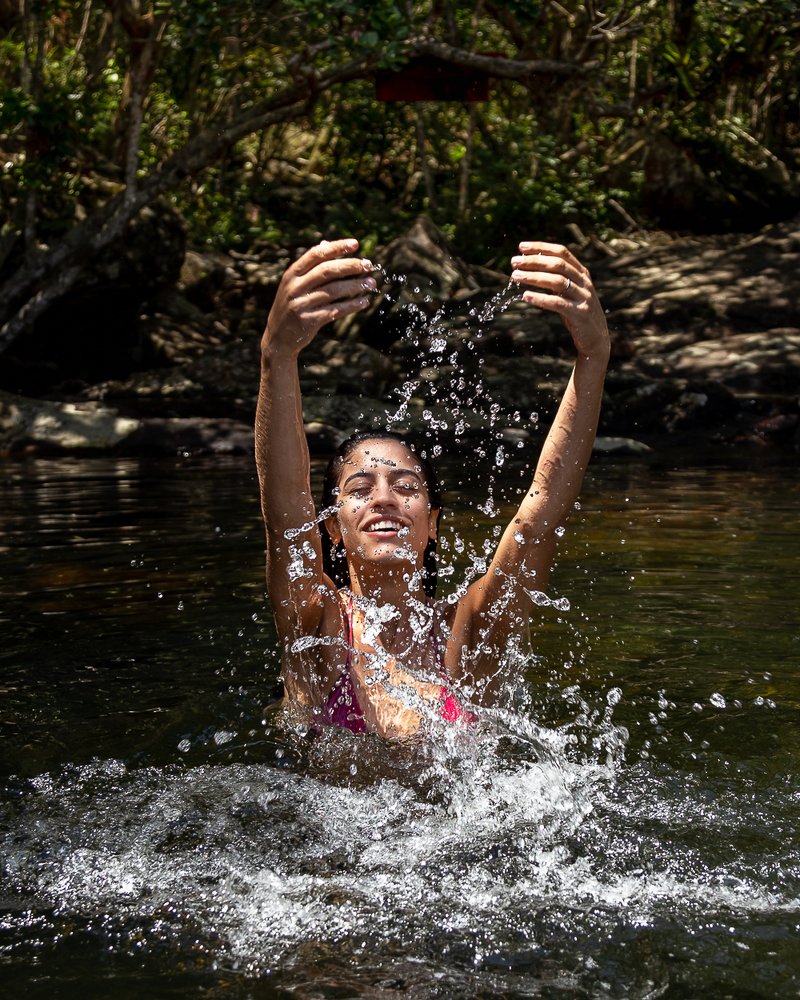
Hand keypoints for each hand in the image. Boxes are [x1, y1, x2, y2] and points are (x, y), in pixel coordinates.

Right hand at [262, 238, 376, 357]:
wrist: (278, 338)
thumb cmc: (292, 305)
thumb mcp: (295, 284)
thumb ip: (311, 266)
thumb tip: (327, 243)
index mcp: (292, 274)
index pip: (316, 254)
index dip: (337, 247)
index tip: (356, 244)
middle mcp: (295, 287)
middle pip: (327, 271)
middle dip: (350, 266)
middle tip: (368, 265)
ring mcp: (301, 304)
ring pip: (334, 291)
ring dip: (356, 286)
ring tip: (371, 284)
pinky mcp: (309, 321)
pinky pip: (336, 310)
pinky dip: (352, 305)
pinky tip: (364, 302)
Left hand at [511, 241, 609, 360]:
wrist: (596, 337)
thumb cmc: (576, 312)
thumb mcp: (569, 292)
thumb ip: (556, 279)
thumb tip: (529, 266)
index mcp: (581, 273)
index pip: (562, 252)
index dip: (541, 247)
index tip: (521, 247)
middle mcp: (584, 282)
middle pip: (558, 264)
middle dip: (534, 261)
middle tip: (513, 262)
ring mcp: (583, 297)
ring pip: (558, 281)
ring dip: (534, 277)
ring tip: (515, 276)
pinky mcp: (580, 313)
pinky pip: (559, 304)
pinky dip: (541, 299)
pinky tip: (526, 296)